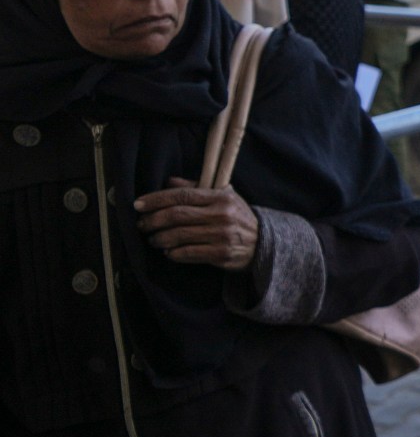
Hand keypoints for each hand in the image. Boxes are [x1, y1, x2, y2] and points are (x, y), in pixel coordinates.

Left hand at [136, 178, 260, 270]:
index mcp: (220, 197)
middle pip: (176, 215)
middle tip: (141, 224)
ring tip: (153, 239)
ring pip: (179, 236)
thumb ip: (196, 188)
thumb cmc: (237, 217)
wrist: (264, 243)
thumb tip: (169, 181)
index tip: (138, 204)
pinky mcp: (221, 254)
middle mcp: (222, 215)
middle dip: (153, 220)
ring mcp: (222, 236)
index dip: (156, 199)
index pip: (181, 195)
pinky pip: (188, 253)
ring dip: (159, 238)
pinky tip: (169, 252)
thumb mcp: (223, 197)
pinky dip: (173, 253)